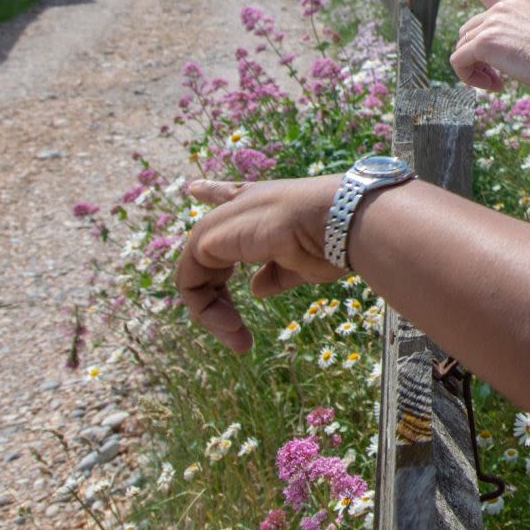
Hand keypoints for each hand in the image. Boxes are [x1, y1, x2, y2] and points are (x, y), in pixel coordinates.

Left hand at [176, 176, 341, 352]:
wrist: (339, 223)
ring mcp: (221, 221)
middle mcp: (240, 207)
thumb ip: (276, 274)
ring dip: (213, 314)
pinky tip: (232, 326)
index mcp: (263, 206)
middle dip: (215, 300)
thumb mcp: (303, 263)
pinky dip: (206, 310)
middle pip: (207, 252)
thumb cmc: (332, 241)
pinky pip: (190, 281)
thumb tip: (255, 289)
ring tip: (240, 340)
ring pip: (196, 274)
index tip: (193, 189)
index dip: (213, 193)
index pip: (231, 196)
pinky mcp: (208, 237)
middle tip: (240, 338)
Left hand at [441, 0, 529, 93]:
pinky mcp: (484, 42)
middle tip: (495, 79)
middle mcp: (499, 9)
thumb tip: (489, 56)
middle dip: (475, 57)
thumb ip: (511, 36)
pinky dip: (468, 78)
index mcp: (514, 3)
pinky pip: (459, 62)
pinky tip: (493, 86)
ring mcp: (490, 23)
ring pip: (461, 49)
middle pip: (467, 33)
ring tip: (496, 84)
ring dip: (473, 70)